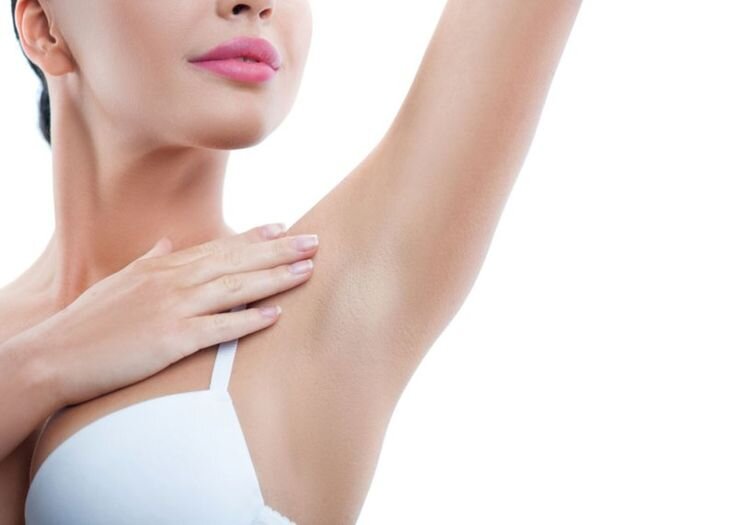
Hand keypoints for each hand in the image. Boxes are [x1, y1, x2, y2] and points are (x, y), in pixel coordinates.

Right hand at [27, 224, 318, 406]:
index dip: (254, 237)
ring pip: (236, 288)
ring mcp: (174, 308)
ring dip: (276, 278)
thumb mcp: (120, 281)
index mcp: (163, 266)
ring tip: (308, 270)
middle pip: (237, 261)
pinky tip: (276, 314)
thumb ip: (149, 261)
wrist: (54, 355)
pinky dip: (249, 319)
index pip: (218, 247)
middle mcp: (173, 281)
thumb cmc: (89, 322)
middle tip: (315, 242)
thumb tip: (166, 243)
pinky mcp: (172, 339)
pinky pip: (219, 327)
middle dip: (279, 251)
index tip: (284, 227)